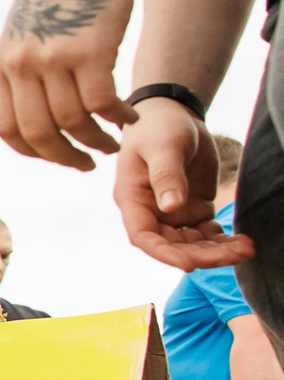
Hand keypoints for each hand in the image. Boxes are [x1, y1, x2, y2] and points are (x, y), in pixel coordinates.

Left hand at [0, 0, 135, 170]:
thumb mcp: (26, 34)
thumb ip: (26, 70)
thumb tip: (36, 109)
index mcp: (3, 64)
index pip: (7, 127)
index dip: (32, 151)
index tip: (55, 156)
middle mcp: (22, 65)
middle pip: (39, 133)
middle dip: (64, 158)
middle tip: (87, 165)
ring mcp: (54, 58)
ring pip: (73, 122)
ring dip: (97, 141)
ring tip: (113, 142)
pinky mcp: (90, 50)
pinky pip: (103, 103)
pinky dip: (118, 119)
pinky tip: (130, 119)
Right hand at [113, 101, 253, 269]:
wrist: (173, 115)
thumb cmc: (158, 127)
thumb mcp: (163, 147)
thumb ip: (166, 175)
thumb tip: (171, 207)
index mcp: (133, 199)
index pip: (144, 236)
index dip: (165, 254)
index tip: (191, 264)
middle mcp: (151, 212)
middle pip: (173, 246)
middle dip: (203, 255)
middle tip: (236, 254)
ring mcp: (172, 212)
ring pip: (193, 244)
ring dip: (218, 251)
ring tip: (247, 249)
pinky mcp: (193, 208)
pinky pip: (208, 233)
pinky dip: (224, 241)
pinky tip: (244, 241)